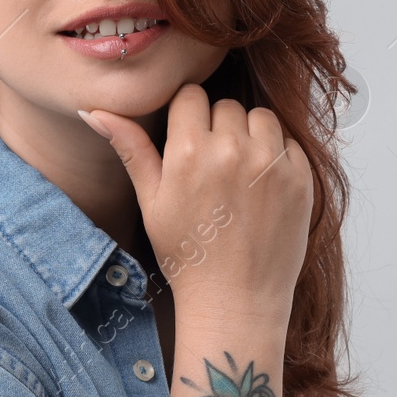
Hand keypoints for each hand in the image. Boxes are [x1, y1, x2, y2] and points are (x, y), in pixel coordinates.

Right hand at [80, 84, 312, 321]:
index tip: (188, 139)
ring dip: (250, 135)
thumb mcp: (151, 202)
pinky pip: (288, 143)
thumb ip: (131, 149)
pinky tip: (261, 188)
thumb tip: (95, 110)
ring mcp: (271, 163)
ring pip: (260, 117)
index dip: (187, 115)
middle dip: (217, 127)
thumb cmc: (189, 256)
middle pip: (225, 105)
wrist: (236, 301)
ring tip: (239, 172)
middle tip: (212, 167)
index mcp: (189, 152)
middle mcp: (232, 150)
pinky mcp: (300, 178)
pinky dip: (277, 156)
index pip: (191, 96)